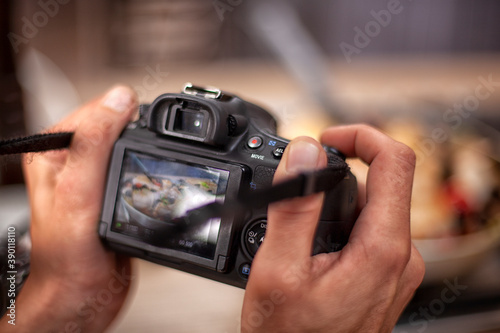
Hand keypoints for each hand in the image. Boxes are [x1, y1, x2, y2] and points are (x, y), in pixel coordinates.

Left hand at [0, 86, 137, 331]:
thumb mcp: (79, 191)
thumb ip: (96, 143)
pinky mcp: (114, 192)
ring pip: (129, 147)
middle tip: (147, 153)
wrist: (83, 293)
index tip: (144, 123)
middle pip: (115, 127)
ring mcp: (95, 178)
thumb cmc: (68, 254)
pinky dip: (150, 171)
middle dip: (137, 134)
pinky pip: (136, 168)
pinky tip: (150, 181)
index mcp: (53, 152)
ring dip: (145, 153)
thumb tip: (119, 100)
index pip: (93, 111)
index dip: (121, 112)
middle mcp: (73, 162)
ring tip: (150, 167)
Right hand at [241, 125, 424, 332]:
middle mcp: (400, 256)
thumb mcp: (279, 270)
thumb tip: (305, 153)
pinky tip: (310, 246)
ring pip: (370, 208)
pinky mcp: (384, 275)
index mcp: (383, 248)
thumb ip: (294, 208)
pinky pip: (367, 231)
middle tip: (296, 191)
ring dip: (333, 203)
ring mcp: (394, 268)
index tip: (328, 139)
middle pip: (379, 183)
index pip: (396, 161)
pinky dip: (338, 225)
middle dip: (335, 176)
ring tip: (296, 231)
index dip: (361, 136)